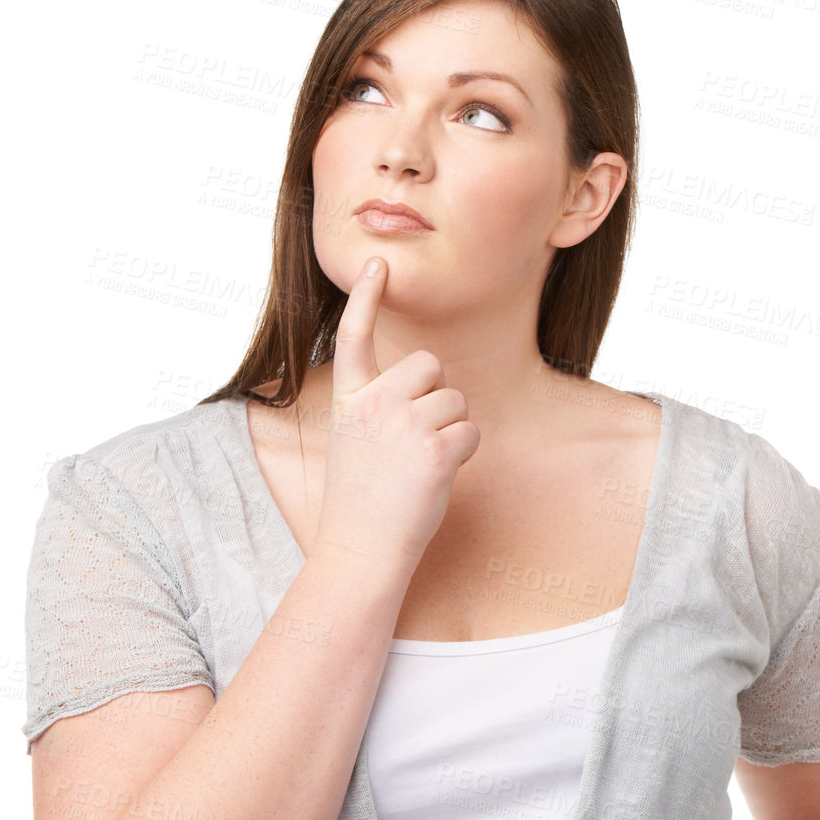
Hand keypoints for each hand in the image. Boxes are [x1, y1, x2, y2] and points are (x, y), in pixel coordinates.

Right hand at [313, 256, 480, 573]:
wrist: (359, 553)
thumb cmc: (361, 508)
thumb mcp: (354, 447)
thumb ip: (379, 412)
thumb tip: (427, 392)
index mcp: (349, 402)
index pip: (353, 338)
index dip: (366, 299)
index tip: (377, 265)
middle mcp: (373, 404)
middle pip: (429, 366)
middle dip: (435, 397)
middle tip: (414, 442)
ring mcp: (403, 423)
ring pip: (455, 399)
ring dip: (450, 431)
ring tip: (420, 468)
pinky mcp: (434, 448)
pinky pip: (470, 430)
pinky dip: (463, 454)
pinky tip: (437, 478)